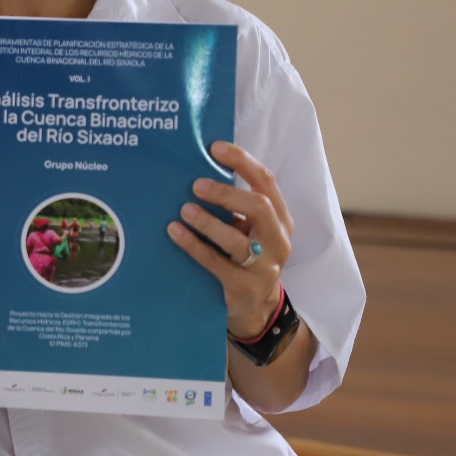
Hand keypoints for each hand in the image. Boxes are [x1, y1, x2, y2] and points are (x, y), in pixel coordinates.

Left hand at [167, 140, 292, 338]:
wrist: (256, 307)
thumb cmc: (245, 256)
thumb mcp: (249, 228)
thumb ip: (235, 205)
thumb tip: (196, 170)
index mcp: (280, 218)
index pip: (266, 182)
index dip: (242, 161)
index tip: (215, 148)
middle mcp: (278, 239)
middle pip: (260, 208)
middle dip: (227, 193)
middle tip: (196, 184)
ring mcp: (265, 266)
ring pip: (238, 240)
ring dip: (209, 222)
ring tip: (184, 210)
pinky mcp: (245, 286)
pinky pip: (217, 264)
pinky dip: (194, 246)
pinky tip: (175, 232)